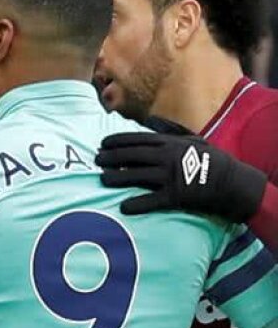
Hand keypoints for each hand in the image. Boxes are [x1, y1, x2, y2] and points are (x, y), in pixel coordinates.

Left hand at [97, 132, 265, 222]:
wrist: (232, 182)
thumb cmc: (209, 160)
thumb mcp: (192, 139)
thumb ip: (170, 130)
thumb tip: (150, 121)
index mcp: (170, 144)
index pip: (137, 139)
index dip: (117, 141)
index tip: (102, 143)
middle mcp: (167, 158)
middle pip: (132, 156)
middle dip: (111, 157)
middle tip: (96, 159)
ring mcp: (171, 177)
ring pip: (137, 176)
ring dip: (117, 177)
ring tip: (102, 178)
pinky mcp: (176, 196)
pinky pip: (152, 200)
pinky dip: (137, 204)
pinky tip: (123, 206)